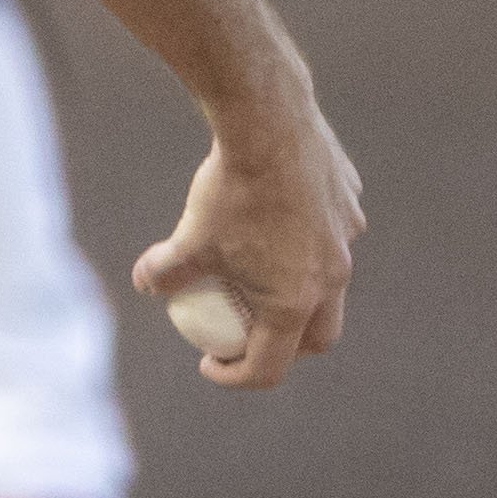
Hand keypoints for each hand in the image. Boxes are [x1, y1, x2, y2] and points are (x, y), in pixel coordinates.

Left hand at [133, 101, 363, 388]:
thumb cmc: (228, 190)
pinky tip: (274, 215)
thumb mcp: (187, 239)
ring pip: (330, 283)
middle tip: (246, 334)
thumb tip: (146, 285)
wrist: (269, 123)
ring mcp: (347, 240)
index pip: (269, 367)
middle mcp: (333, 277)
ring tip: (259, 272)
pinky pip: (331, 234)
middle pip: (317, 336)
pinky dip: (306, 240)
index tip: (208, 362)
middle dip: (284, 347)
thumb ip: (164, 272)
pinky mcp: (349, 204)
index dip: (234, 375)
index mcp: (295, 302)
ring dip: (300, 291)